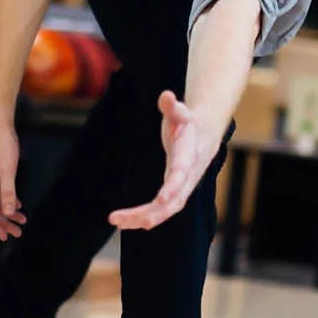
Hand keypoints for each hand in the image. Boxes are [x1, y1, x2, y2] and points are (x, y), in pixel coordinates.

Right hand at [0, 122, 26, 241]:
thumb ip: (8, 192)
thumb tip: (8, 212)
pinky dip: (8, 199)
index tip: (5, 236)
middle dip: (4, 221)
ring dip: (8, 211)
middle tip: (18, 232)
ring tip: (21, 221)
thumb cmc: (1, 142)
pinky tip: (17, 206)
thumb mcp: (8, 169)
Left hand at [109, 91, 219, 230]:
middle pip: (172, 201)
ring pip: (165, 211)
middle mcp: (187, 178)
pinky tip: (124, 222)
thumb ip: (172, 107)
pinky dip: (142, 217)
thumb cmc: (187, 124)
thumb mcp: (181, 113)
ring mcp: (181, 189)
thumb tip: (166, 96)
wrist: (203, 137)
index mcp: (189, 158)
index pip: (181, 175)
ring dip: (141, 218)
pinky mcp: (174, 194)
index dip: (173, 188)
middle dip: (152, 212)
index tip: (162, 200)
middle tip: (125, 219)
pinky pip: (159, 211)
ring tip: (115, 220)